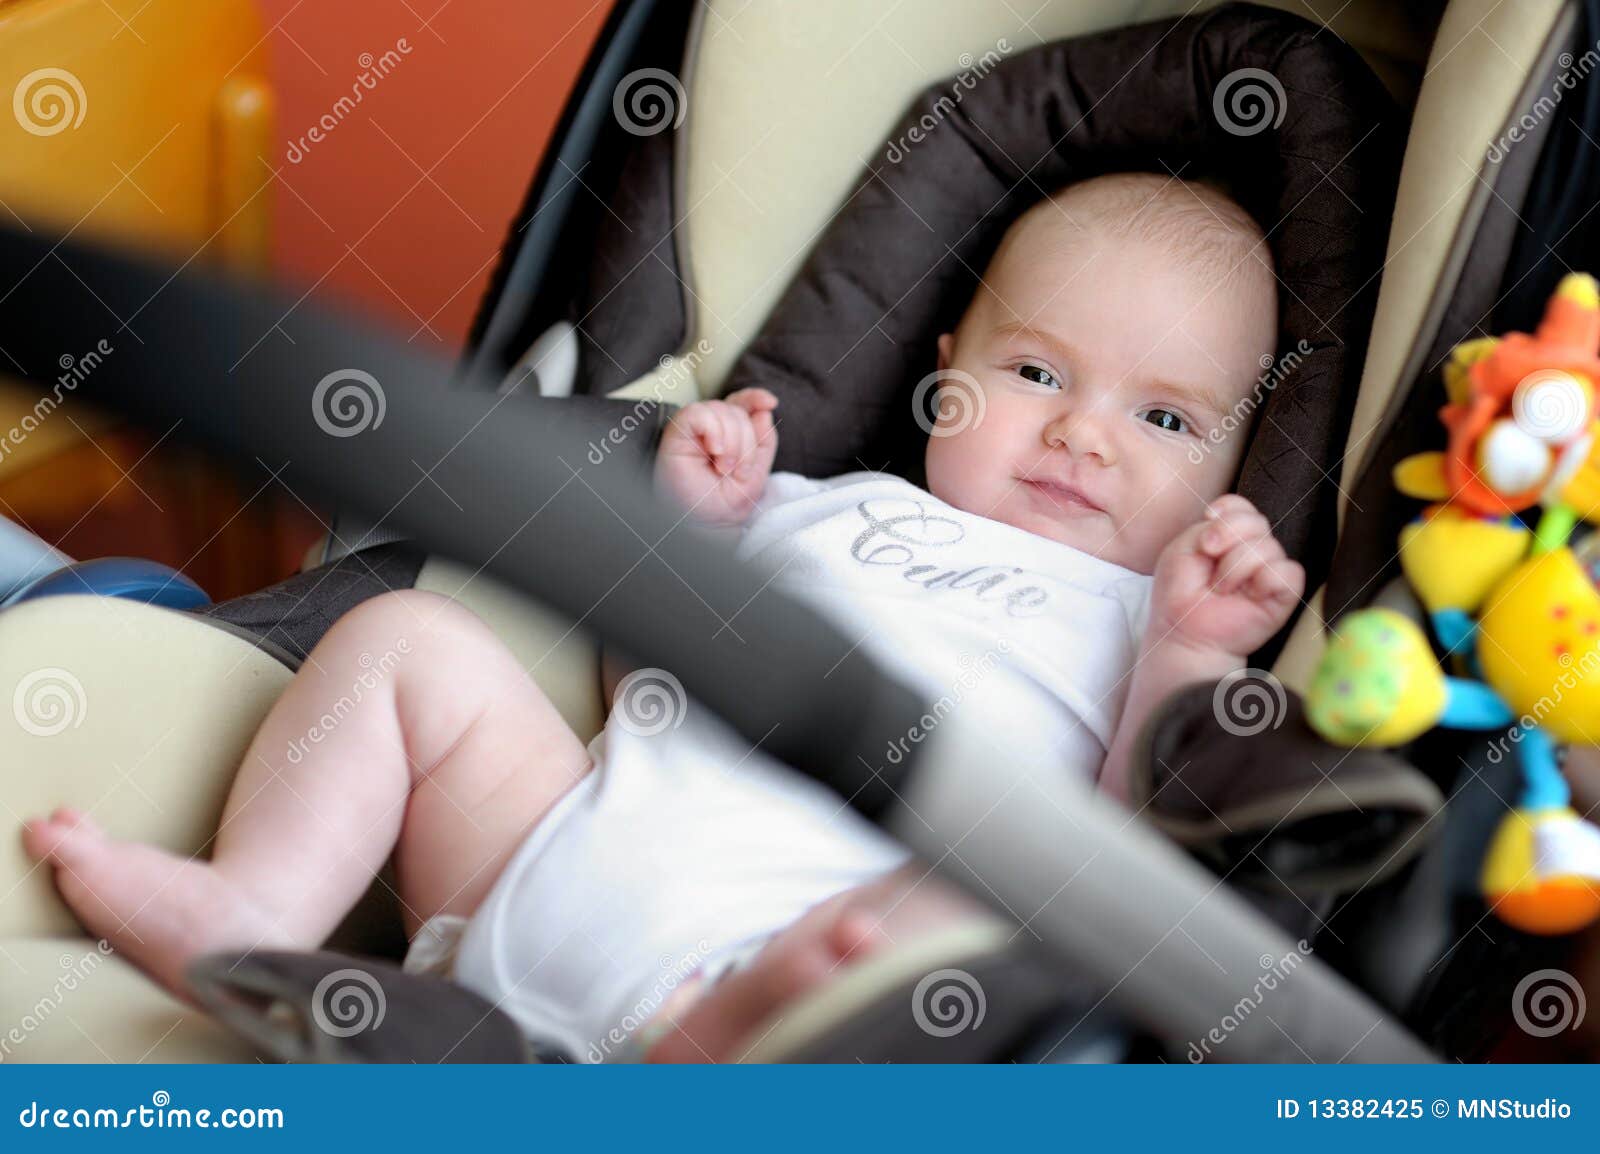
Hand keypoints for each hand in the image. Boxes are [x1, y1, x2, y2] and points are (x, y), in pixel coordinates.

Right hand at [654, 388, 778, 525]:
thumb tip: (764, 410)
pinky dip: (715, 432)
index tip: (770, 402)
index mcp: (728, 436)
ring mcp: (693, 429)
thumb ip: (763, 441)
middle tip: (735, 471)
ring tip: (722, 468)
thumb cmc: (721, 506)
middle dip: (746, 443)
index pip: (742, 404)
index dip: (755, 398)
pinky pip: (701, 413)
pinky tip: (714, 451)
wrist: (699, 524)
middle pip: (738, 411)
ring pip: (723, 410)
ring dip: (732, 443)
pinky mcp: (678, 431)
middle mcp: (710, 429)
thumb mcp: (755, 474)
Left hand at [1147, 495, 1304, 659]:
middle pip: (1256, 521)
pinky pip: (1288, 572)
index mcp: (1229, 537)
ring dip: (1234, 568)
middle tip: (1208, 561)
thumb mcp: (1182, 549)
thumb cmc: (1181, 593)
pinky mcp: (1283, 594)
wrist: (1185, 633)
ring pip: (1268, 547)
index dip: (1226, 512)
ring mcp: (1269, 571)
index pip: (1240, 507)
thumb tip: (1234, 526)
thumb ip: (1208, 527)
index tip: (1205, 537)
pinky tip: (1248, 595)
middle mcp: (1252, 550)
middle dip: (1227, 536)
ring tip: (1221, 589)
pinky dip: (1264, 580)